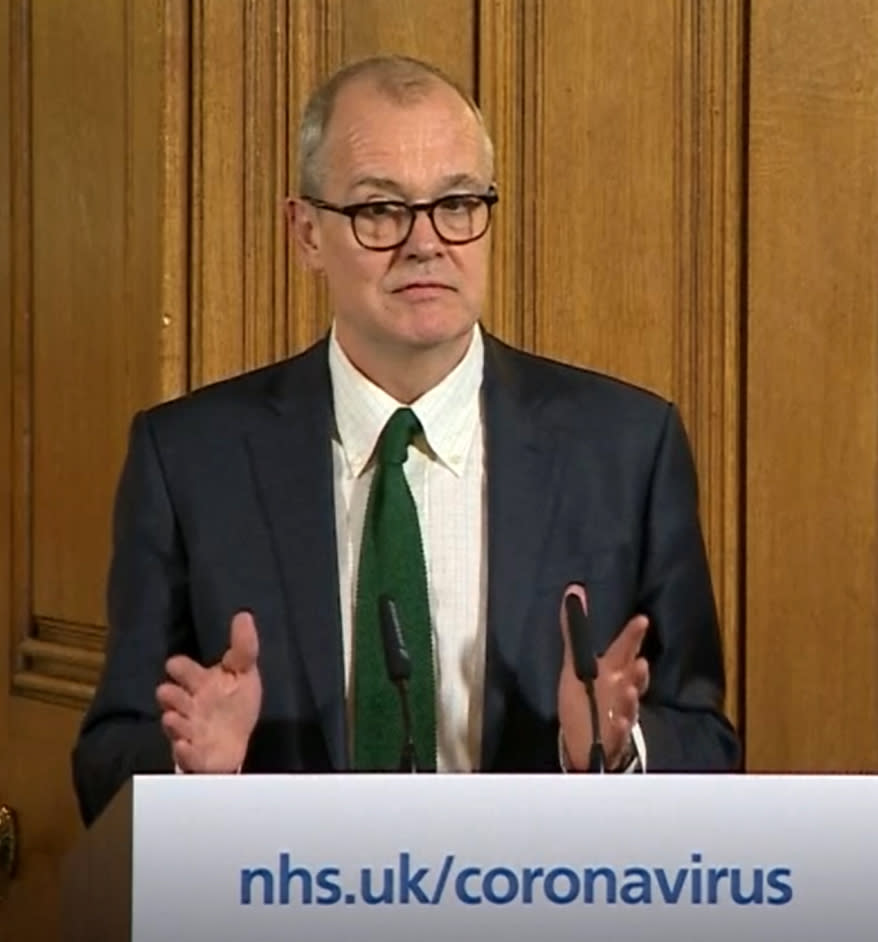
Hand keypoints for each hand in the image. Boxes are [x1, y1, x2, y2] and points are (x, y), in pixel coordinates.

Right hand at [156, 610, 261, 772]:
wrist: (235, 743)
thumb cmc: (235, 702)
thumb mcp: (243, 672)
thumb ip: (243, 647)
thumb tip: (244, 614)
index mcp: (199, 683)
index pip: (183, 670)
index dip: (179, 668)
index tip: (174, 665)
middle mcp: (189, 705)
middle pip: (172, 698)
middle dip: (170, 696)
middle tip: (167, 692)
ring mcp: (189, 731)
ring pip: (175, 725)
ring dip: (173, 722)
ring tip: (174, 718)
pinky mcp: (195, 756)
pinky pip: (186, 756)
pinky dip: (184, 752)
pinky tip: (184, 746)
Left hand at [557, 584, 649, 769]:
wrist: (586, 739)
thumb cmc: (585, 696)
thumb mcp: (574, 662)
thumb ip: (573, 629)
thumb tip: (572, 590)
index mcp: (610, 671)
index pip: (624, 650)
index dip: (633, 636)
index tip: (641, 620)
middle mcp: (618, 689)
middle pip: (632, 678)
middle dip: (638, 670)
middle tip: (641, 661)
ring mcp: (619, 712)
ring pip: (629, 704)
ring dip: (630, 698)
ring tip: (629, 689)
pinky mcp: (613, 735)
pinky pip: (619, 732)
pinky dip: (621, 727)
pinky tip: (620, 721)